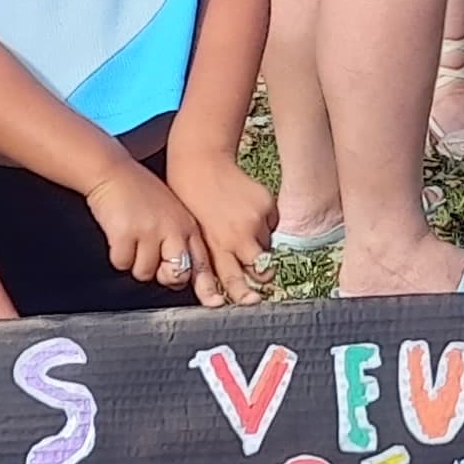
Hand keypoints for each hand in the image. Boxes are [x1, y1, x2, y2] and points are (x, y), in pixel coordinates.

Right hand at [85, 163, 228, 304]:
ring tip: (132, 236)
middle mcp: (174, 230)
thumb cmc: (141, 195)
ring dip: (135, 261)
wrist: (114, 172)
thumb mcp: (172, 214)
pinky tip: (119, 233)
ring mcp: (150, 232)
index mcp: (188, 227)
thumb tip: (181, 277)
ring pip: (145, 273)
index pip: (203, 263)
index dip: (208, 287)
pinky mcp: (126, 233)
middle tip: (149, 254)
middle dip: (162, 274)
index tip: (214, 303)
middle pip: (177, 275)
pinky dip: (117, 254)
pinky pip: (122, 263)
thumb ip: (181, 242)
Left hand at [167, 156, 277, 305]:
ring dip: (259, 243)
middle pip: (262, 269)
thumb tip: (219, 289)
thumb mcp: (194, 235)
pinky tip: (247, 211)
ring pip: (268, 246)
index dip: (244, 295)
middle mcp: (238, 236)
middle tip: (260, 269)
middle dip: (263, 274)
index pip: (233, 280)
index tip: (252, 301)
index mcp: (216, 246)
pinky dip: (264, 223)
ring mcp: (255, 220)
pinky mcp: (267, 205)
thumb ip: (211, 260)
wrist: (202, 162)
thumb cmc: (190, 198)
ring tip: (241, 226)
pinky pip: (273, 225)